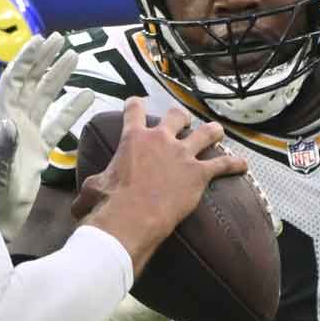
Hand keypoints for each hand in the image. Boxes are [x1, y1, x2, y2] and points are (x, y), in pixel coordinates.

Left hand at [0, 33, 94, 240]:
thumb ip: (4, 147)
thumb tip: (13, 123)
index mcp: (1, 119)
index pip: (15, 81)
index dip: (28, 60)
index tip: (42, 41)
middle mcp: (14, 121)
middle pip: (32, 82)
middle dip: (45, 60)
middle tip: (62, 40)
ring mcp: (28, 134)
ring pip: (47, 99)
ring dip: (59, 78)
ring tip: (75, 57)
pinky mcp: (39, 150)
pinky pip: (58, 125)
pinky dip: (72, 109)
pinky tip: (88, 95)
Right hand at [74, 98, 248, 275]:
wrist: (132, 217)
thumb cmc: (108, 203)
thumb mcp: (92, 190)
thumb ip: (89, 189)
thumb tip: (76, 208)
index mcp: (134, 138)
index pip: (134, 109)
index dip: (136, 104)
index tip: (137, 103)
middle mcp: (161, 139)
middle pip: (176, 115)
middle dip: (180, 118)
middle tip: (181, 123)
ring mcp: (183, 154)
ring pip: (206, 132)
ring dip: (213, 132)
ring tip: (217, 132)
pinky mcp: (199, 173)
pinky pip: (223, 164)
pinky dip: (235, 165)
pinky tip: (243, 166)